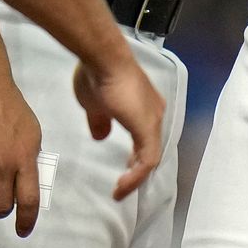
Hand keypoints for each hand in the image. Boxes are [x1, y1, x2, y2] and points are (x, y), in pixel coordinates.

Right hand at [71, 54, 165, 199]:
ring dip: (136, 176)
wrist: (103, 59)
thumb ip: (100, 121)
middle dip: (138, 168)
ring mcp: (153, 121)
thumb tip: (101, 136)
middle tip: (124, 182)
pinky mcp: (148, 129)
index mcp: (143, 106)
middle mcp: (154, 113)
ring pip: (150, 157)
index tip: (125, 166)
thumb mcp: (94, 104)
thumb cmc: (97, 77)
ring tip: (121, 189)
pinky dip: (136, 176)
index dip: (136, 154)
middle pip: (150, 147)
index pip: (145, 136)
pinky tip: (122, 186)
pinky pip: (147, 160)